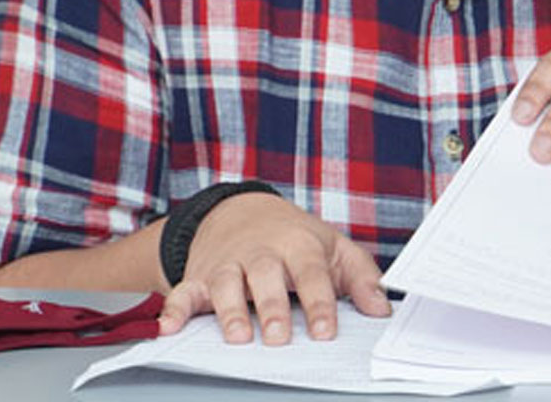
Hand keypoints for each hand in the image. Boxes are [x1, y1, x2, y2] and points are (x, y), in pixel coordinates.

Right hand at [157, 192, 388, 344]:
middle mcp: (261, 252)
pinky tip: (168, 329)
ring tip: (237, 337)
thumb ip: (361, 278)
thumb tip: (381, 310)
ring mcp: (228, 263)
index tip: (325, 332)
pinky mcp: (200, 276)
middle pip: (265, 277)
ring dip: (228, 311)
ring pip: (225, 283)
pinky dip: (173, 309)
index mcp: (299, 244)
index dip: (319, 304)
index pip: (311, 274)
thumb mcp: (335, 249)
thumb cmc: (298, 239)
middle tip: (278, 338)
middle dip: (271, 308)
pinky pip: (183, 292)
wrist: (243, 213)